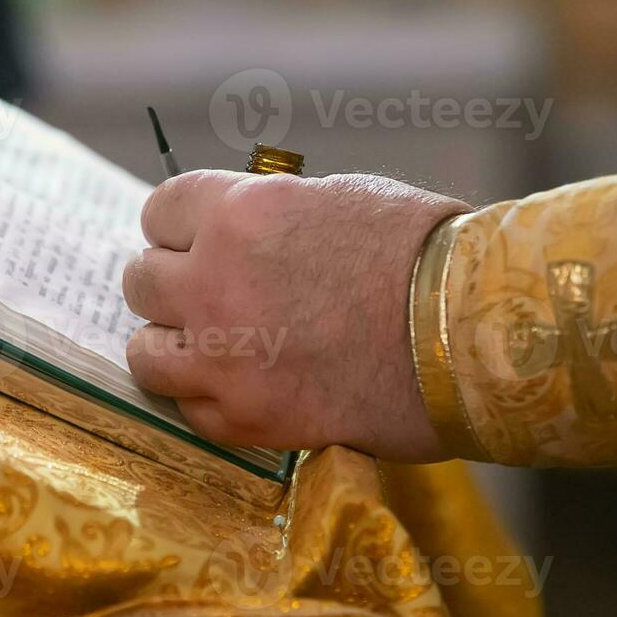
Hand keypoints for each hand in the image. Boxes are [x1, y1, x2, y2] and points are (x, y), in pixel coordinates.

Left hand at [123, 170, 469, 460]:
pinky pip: (186, 409)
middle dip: (171, 284)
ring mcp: (222, 354)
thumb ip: (267, 216)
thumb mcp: (334, 198)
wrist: (474, 334)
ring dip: (173, 344)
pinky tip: (241, 387)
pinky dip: (207, 399)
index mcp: (237, 212)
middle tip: (208, 296)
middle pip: (141, 279)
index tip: (195, 242)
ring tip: (212, 346)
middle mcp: (213, 280)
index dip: (179, 228)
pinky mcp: (245, 417)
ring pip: (145, 350)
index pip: (159, 212)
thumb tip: (234, 230)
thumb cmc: (422, 252)